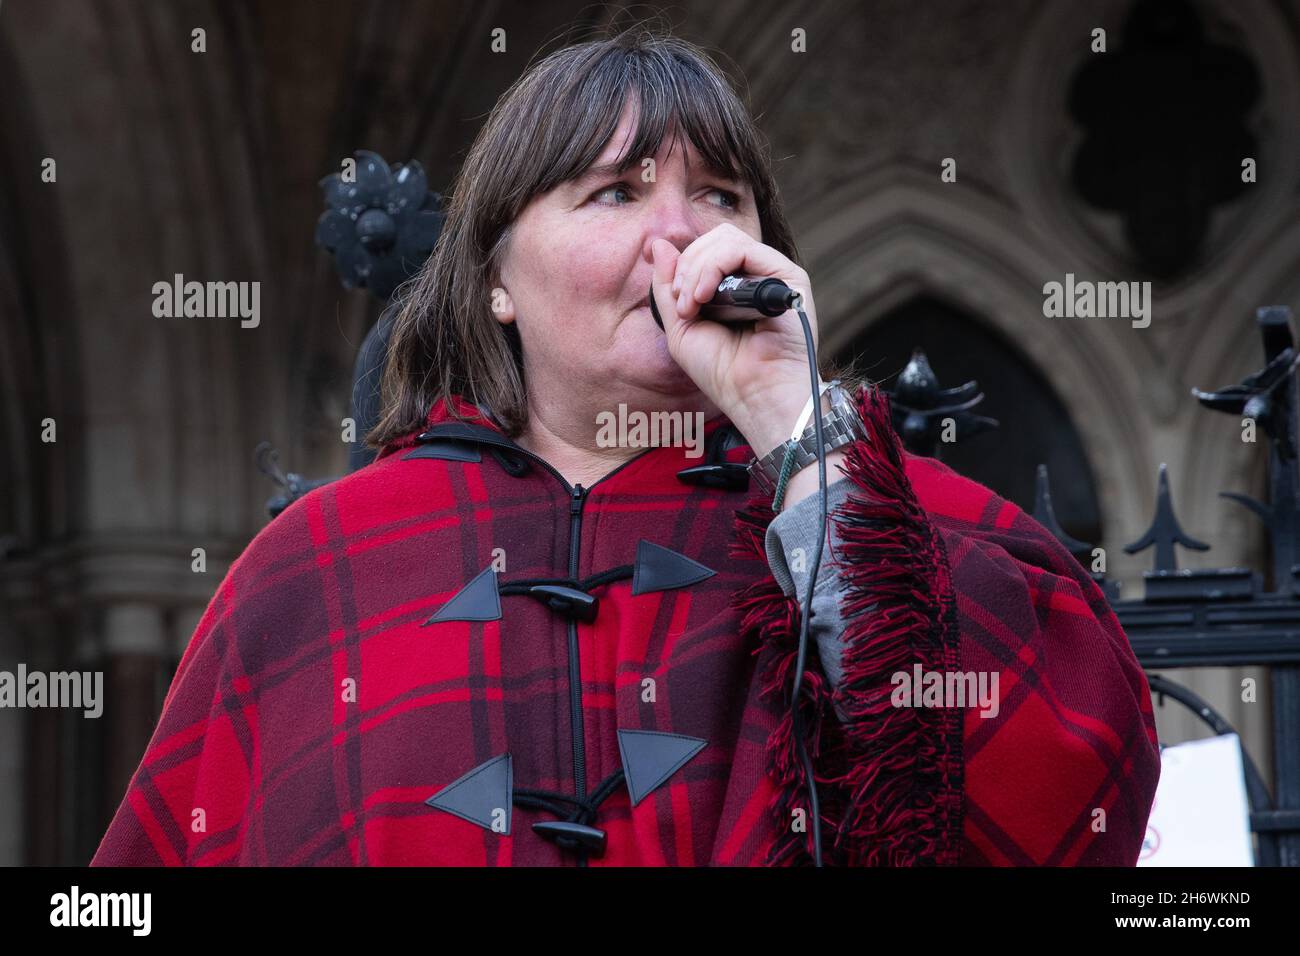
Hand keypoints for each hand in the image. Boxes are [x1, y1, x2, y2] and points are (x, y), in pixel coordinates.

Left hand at [650, 224, 820, 458]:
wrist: (752, 395)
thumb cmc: (721, 370)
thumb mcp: (681, 325)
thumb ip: (668, 286)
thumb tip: (658, 243)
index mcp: (734, 285)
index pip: (705, 250)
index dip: (683, 266)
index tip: (677, 303)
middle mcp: (755, 276)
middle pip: (715, 239)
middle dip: (688, 266)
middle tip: (683, 304)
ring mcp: (773, 275)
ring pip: (727, 239)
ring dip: (698, 267)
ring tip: (693, 304)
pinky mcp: (789, 277)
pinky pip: (744, 249)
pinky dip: (714, 266)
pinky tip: (704, 296)